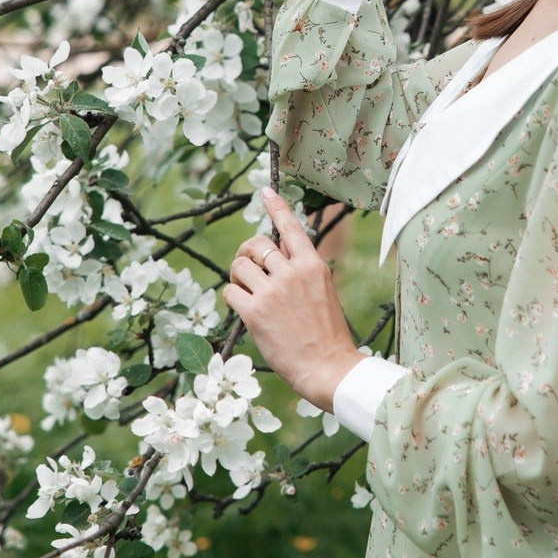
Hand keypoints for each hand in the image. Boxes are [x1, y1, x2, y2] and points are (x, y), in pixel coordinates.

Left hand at [224, 188, 364, 412]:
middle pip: (256, 244)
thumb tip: (276, 257)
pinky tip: (241, 307)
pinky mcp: (255, 312)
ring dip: (236, 275)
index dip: (276, 207)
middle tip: (245, 265)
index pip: (291, 227)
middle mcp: (292, 272)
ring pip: (239, 266)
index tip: (265, 191)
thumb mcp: (323, 290)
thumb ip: (302, 270)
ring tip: (244, 288)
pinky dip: (231, 296)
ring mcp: (273, 291)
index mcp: (313, 264)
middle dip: (246, 251)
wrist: (327, 366)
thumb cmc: (327, 333)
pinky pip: (230, 291)